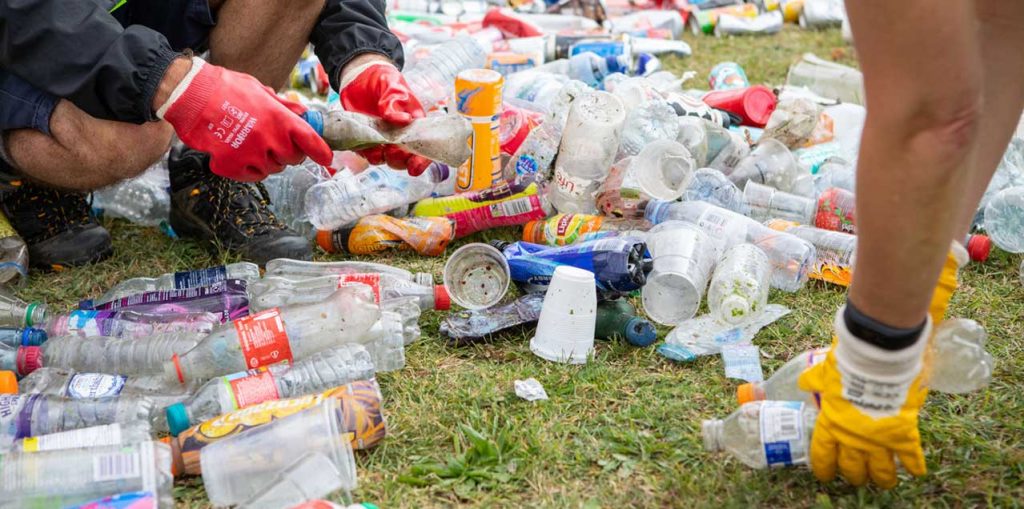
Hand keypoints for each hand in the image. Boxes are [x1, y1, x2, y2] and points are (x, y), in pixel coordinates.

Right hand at [157, 57, 332, 180]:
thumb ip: (283, 106)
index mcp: (279, 117)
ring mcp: (250, 153)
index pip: (310, 140)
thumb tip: (302, 114)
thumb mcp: (260, 89)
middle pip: (292, 159)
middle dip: (288, 153)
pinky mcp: (231, 164)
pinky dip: (247, 169)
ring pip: (272, 169)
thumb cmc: (225, 88)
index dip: (321, 151)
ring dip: (267, 161)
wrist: (190, 95)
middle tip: (276, 143)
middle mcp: (269, 138)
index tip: (326, 157)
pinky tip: (238, 154)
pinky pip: (251, 176)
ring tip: (252, 144)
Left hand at [339, 55, 431, 175]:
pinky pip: (367, 153)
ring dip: (382, 159)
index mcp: (414, 124)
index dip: (422, 160)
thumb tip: (403, 120)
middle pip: (404, 158)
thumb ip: (395, 102)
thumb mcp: (392, 85)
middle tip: (391, 150)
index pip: (423, 147)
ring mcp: (383, 139)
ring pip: (386, 159)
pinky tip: (365, 148)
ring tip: (377, 151)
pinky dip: (366, 154)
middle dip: (399, 160)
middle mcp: (400, 136)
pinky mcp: (366, 139)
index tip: (414, 166)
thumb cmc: (384, 79)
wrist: (360, 76)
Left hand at [798, 308, 929, 487]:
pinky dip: (915, 466)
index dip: (824, 467)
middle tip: (857, 478)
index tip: (825, 475)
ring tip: (885, 482)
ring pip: (881, 470)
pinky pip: (910, 457)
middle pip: (852, 468)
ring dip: (883, 478)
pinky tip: (917, 472)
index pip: (823, 454)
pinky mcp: (903, 436)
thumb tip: (804, 381)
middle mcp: (853, 438)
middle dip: (854, 476)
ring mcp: (879, 441)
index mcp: (831, 424)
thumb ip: (815, 379)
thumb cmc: (848, 366)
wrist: (878, 364)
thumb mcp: (825, 372)